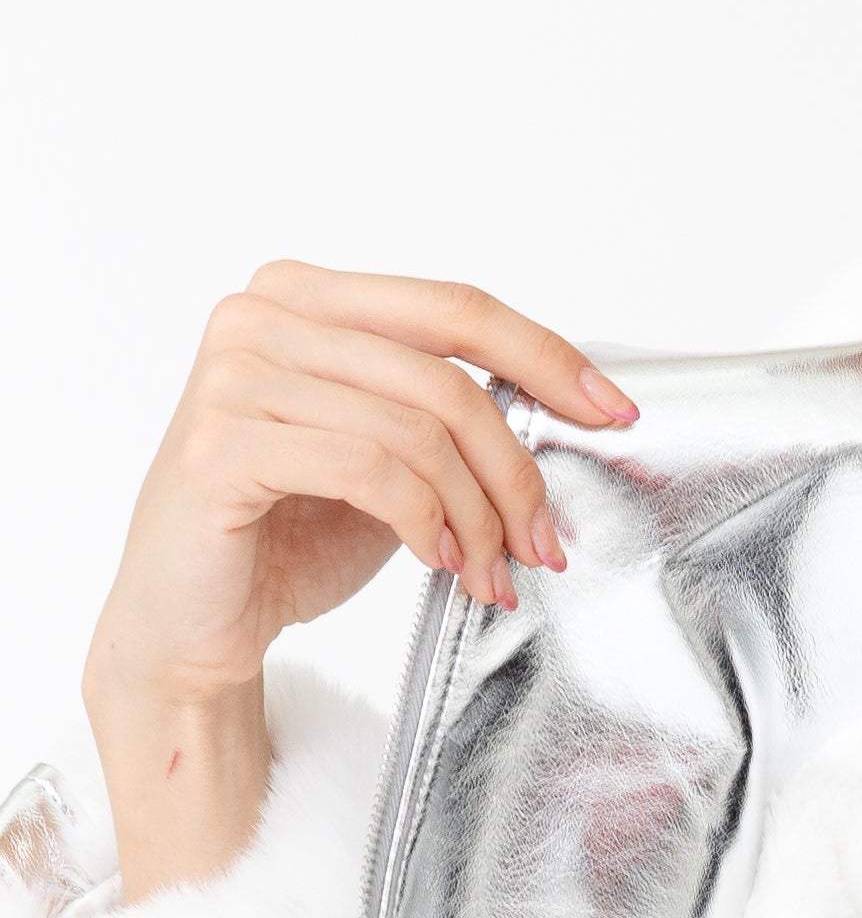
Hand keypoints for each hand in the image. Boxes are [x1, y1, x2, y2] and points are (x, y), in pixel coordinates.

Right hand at [83, 266, 633, 899]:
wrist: (192, 622)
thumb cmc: (287, 535)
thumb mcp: (391, 457)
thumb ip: (449, 414)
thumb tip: (567, 412)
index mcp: (304, 296)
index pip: (456, 307)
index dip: (547, 358)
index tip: (612, 413)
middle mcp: (260, 316)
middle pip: (447, 377)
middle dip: (516, 471)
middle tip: (544, 540)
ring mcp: (232, 375)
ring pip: (417, 430)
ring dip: (477, 515)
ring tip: (487, 569)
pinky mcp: (220, 444)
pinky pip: (369, 470)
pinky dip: (424, 522)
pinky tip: (435, 558)